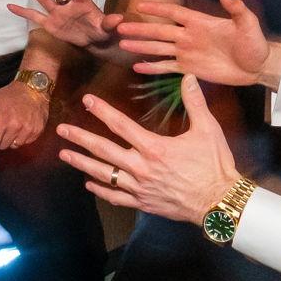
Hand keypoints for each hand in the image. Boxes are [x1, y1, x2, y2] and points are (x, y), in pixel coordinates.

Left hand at [0, 77, 47, 170]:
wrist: (34, 87)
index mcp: (4, 120)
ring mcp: (28, 129)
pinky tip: (24, 125)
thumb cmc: (10, 94)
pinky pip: (27, 142)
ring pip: (15, 145)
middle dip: (2, 139)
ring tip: (16, 124)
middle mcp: (16, 126)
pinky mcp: (38, 131)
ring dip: (13, 139)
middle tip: (6, 125)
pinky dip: (24, 137)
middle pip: (4, 145)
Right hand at [9, 0, 118, 50]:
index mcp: (83, 3)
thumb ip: (110, 23)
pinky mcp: (50, 24)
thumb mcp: (107, 29)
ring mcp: (58, 13)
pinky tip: (10, 6)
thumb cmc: (102, 30)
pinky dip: (23, 12)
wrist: (94, 40)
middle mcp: (68, 5)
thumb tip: (119, 19)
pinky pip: (34, 17)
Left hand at [59, 74, 236, 224]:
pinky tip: (89, 183)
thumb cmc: (214, 165)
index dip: (102, 111)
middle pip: (104, 150)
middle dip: (81, 138)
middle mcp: (141, 167)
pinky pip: (116, 197)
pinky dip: (100, 190)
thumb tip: (189, 77)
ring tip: (65, 155)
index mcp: (155, 148)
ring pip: (104, 174)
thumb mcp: (208, 130)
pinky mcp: (143, 203)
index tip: (87, 101)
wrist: (218, 202)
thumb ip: (195, 102)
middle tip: (62, 130)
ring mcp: (140, 187)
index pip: (121, 125)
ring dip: (82, 163)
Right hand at [117, 0, 270, 86]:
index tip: (139, 5)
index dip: (157, 8)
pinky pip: (167, 67)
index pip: (174, 12)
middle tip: (120, 28)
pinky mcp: (189, 69)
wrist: (257, 67)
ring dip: (141, 46)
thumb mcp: (248, 24)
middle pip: (160, 31)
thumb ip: (237, 9)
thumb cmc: (254, 43)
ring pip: (159, 48)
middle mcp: (189, 36)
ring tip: (122, 44)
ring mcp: (187, 53)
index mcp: (200, 22)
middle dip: (140, 29)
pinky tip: (137, 67)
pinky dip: (152, 68)